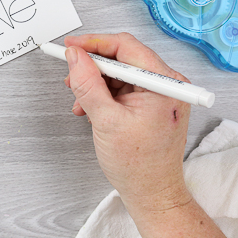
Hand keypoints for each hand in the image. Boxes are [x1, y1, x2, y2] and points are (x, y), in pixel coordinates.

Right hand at [63, 33, 191, 214]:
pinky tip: (90, 108)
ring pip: (119, 72)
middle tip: (71, 75)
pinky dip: (103, 94)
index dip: (93, 44)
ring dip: (95, 83)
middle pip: (122, 57)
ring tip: (80, 100)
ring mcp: (160, 93)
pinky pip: (122, 87)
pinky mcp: (151, 103)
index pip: (125, 46)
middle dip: (92, 66)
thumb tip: (74, 56)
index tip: (70, 46)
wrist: (152, 193)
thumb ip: (87, 83)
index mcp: (164, 83)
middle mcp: (167, 84)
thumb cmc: (139, 165)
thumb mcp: (105, 120)